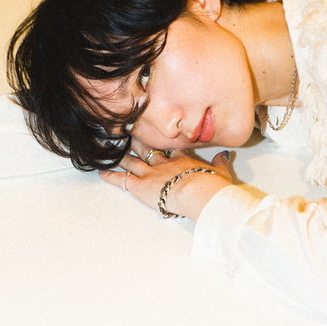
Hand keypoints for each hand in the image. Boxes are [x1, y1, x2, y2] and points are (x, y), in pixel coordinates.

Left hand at [98, 145, 232, 219]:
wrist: (198, 191)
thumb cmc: (211, 185)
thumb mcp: (221, 172)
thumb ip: (221, 163)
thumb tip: (224, 155)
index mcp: (183, 159)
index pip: (171, 149)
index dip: (164, 143)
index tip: (159, 137)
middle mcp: (164, 163)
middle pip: (148, 149)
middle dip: (138, 141)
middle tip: (129, 134)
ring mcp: (150, 172)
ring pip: (132, 161)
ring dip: (122, 156)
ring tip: (111, 149)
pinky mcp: (140, 185)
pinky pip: (122, 180)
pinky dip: (111, 176)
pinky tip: (101, 172)